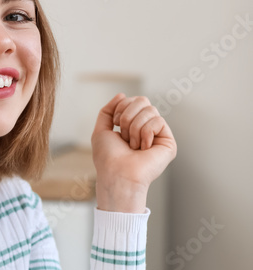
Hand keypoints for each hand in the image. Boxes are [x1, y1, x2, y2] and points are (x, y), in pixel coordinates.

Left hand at [91, 94, 176, 211]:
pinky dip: (145, 133)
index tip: (115, 126)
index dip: (121, 108)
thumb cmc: (107, 158)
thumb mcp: (101, 130)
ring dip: (134, 128)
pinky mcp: (168, 142)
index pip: (133, 100)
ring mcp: (158, 135)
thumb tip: (122, 94)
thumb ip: (108, 110)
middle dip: (128, 117)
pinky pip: (158, 121)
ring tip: (133, 146)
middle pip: (143, 100)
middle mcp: (146, 128)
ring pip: (150, 110)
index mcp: (132, 125)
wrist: (117, 174)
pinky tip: (144, 148)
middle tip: (124, 137)